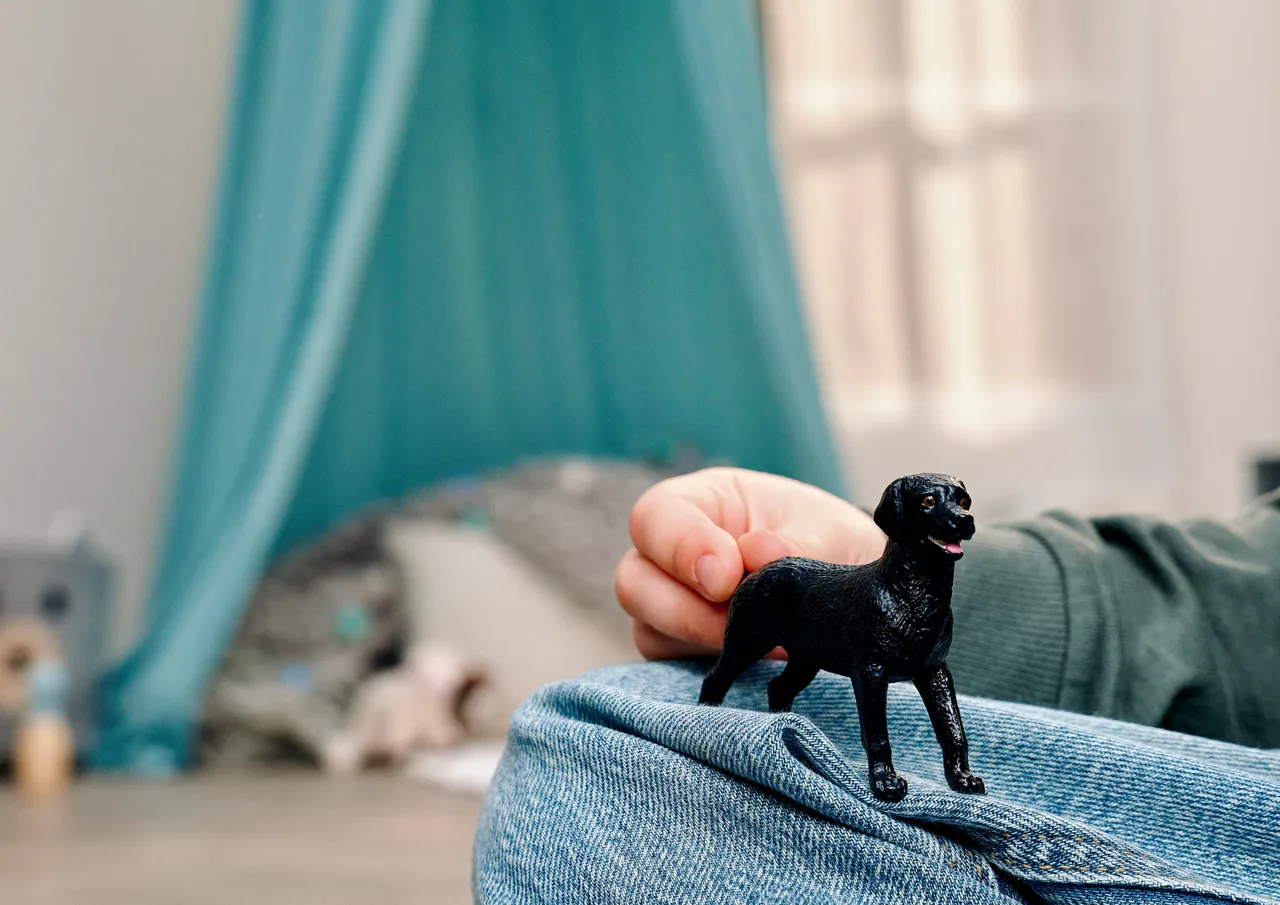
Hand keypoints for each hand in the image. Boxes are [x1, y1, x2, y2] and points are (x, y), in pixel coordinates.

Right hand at [616, 467, 885, 659]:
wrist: (844, 593)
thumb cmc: (826, 543)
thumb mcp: (824, 531)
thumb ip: (792, 542)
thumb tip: (758, 553)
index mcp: (699, 503)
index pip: (655, 518)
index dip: (681, 549)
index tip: (726, 578)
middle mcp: (668, 555)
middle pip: (633, 583)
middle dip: (686, 611)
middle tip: (741, 624)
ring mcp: (669, 606)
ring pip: (648, 632)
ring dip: (703, 643)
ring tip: (768, 645)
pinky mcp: (681, 651)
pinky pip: (671, 668)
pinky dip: (710, 669)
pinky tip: (756, 664)